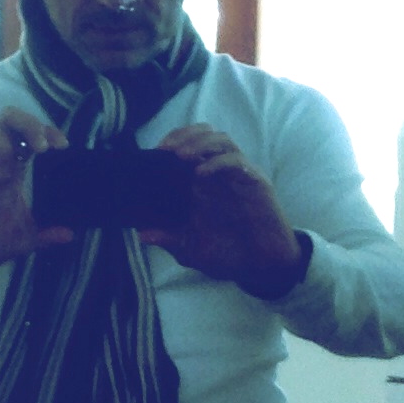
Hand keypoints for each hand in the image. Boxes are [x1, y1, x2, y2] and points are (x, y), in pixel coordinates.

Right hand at [0, 107, 72, 271]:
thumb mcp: (20, 241)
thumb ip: (44, 236)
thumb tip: (70, 235)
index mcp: (13, 167)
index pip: (31, 136)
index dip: (48, 132)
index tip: (63, 145)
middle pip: (11, 118)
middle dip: (29, 124)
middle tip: (41, 147)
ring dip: (2, 142)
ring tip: (5, 173)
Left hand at [147, 125, 307, 297]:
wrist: (261, 268)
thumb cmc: (229, 255)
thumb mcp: (191, 250)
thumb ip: (169, 239)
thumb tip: (142, 234)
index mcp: (205, 183)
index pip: (189, 146)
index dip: (173, 141)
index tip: (155, 152)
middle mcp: (221, 173)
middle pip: (205, 134)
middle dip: (184, 135)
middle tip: (166, 150)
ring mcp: (239, 176)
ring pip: (222, 140)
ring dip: (200, 142)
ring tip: (181, 156)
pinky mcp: (256, 183)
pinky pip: (237, 162)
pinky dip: (218, 163)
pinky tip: (201, 174)